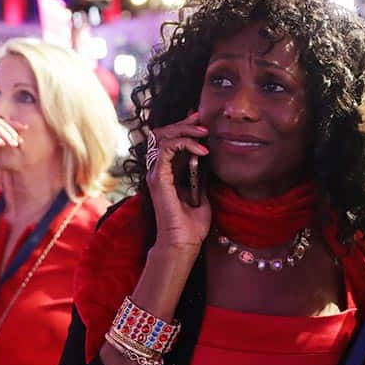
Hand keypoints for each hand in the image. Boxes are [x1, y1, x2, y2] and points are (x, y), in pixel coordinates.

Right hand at [145, 112, 211, 251]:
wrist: (184, 243)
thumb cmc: (192, 224)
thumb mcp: (202, 192)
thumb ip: (201, 175)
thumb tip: (208, 158)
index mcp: (167, 172)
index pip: (169, 140)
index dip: (183, 127)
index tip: (201, 121)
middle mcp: (158, 170)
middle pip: (162, 134)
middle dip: (183, 123)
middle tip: (201, 121)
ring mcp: (156, 173)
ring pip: (162, 136)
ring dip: (184, 130)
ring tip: (203, 134)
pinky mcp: (158, 178)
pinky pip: (166, 149)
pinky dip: (184, 144)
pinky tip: (201, 151)